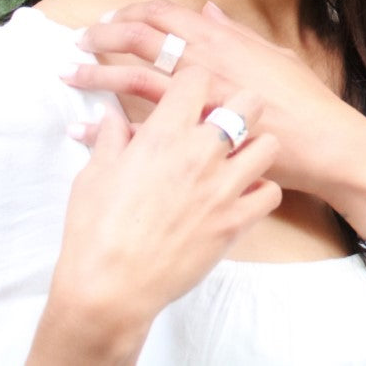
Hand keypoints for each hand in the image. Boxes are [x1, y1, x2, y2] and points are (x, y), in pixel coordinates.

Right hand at [35, 70, 279, 358]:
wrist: (110, 287)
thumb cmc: (95, 230)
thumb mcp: (94, 174)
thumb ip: (111, 136)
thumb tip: (111, 114)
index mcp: (163, 134)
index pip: (198, 78)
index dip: (195, 84)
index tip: (190, 98)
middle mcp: (200, 153)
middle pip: (248, 102)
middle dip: (240, 106)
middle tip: (226, 123)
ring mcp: (223, 187)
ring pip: (269, 145)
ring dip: (255, 148)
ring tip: (237, 159)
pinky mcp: (236, 220)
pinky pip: (271, 192)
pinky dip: (260, 191)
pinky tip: (241, 195)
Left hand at [65, 0, 365, 200]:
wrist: (324, 142)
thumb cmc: (305, 100)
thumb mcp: (273, 54)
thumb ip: (235, 32)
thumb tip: (208, 10)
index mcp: (222, 38)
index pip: (165, 13)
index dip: (132, 12)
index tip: (113, 19)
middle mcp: (204, 59)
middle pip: (139, 37)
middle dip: (103, 36)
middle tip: (79, 42)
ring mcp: (196, 97)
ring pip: (132, 77)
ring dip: (95, 74)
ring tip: (68, 75)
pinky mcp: (193, 133)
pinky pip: (138, 127)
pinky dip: (106, 127)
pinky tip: (83, 129)